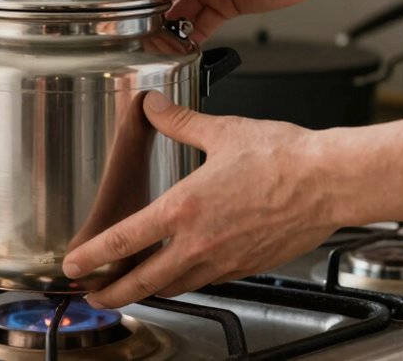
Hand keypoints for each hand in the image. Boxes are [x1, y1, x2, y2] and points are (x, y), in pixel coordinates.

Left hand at [62, 91, 337, 308]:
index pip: (124, 240)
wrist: (329, 182)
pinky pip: (205, 281)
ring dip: (147, 291)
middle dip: (112, 292)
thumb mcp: (222, 131)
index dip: (92, 256)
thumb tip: (154, 106)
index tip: (73, 265)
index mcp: (185, 208)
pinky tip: (182, 274)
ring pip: (174, 286)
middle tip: (93, 296)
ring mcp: (223, 260)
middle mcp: (199, 242)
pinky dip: (185, 282)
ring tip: (131, 290)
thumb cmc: (284, 159)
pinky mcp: (245, 266)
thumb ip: (180, 122)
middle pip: (143, 281)